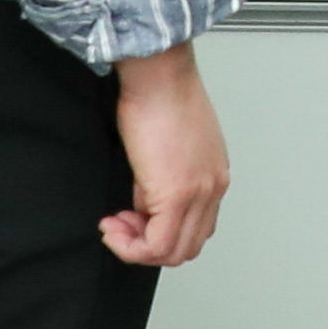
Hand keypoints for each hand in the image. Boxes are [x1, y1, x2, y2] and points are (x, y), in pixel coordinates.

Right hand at [103, 43, 228, 267]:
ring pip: (173, 252)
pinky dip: (130, 246)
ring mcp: (199, 194)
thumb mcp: (171, 146)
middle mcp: (213, 188)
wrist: (159, 75)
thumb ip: (164, 179)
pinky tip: (113, 225)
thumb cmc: (161, 95)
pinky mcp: (177, 195)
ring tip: (115, 225)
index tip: (131, 216)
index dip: (160, 233)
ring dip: (137, 248)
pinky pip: (157, 245)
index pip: (195, 229)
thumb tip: (144, 202)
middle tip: (121, 225)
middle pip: (187, 247)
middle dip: (148, 246)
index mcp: (214, 176)